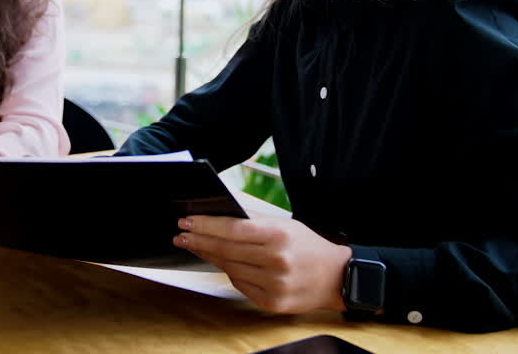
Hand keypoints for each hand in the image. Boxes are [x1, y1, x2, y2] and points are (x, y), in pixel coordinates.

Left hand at [174, 215, 352, 313]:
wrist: (336, 277)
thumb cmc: (307, 246)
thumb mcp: (285, 225)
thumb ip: (253, 221)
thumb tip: (219, 214)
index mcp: (279, 236)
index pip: (232, 229)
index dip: (206, 225)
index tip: (186, 221)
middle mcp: (276, 261)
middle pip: (226, 250)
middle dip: (199, 242)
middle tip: (181, 235)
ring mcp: (274, 285)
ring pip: (230, 269)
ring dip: (211, 257)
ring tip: (198, 247)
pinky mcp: (272, 303)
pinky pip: (240, 285)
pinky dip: (231, 273)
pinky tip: (225, 264)